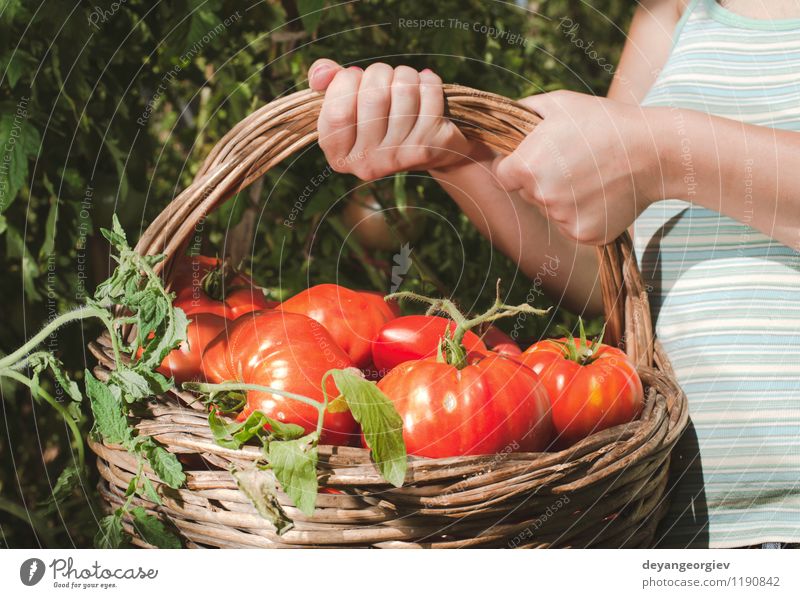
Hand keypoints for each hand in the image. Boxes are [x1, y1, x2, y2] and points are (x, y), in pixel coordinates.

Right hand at [308, 59, 475, 179]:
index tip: (355, 77)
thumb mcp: (349, 103)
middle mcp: (366, 163)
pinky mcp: (427, 147)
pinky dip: (429, 81)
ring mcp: (398, 158)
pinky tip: (426, 91)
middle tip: (385, 78)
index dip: (346, 81)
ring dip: (405, 74)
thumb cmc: (381, 118)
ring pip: (403, 89)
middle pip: (373, 96)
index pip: (337, 112)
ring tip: (406, 85)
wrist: (431, 149)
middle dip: (380, 73)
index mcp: (339, 155)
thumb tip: (323, 73)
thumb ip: (328, 82)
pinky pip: (429, 93)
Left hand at [493, 91, 661, 244]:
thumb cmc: (605, 122)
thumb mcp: (560, 104)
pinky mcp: (583, 235)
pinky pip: (572, 226)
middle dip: (542, 180)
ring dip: (564, 198)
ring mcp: (562, 219)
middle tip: (574, 162)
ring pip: (551, 210)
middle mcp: (540, 197)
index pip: (504, 176)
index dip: (516, 167)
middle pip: (528, 193)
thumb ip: (525, 110)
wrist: (655, 151)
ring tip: (593, 176)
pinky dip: (583, 214)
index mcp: (527, 167)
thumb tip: (504, 117)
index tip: (533, 160)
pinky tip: (602, 194)